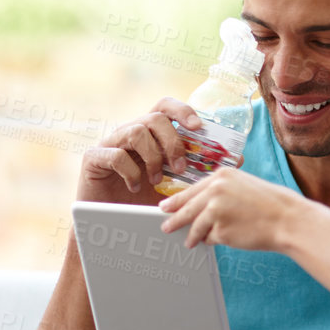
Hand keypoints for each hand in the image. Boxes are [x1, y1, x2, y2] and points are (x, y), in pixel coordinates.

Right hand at [78, 98, 241, 204]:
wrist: (110, 222)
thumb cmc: (145, 200)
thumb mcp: (177, 185)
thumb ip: (201, 170)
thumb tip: (237, 160)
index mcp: (150, 133)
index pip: (166, 107)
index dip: (183, 110)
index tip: (199, 126)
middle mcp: (130, 131)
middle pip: (154, 116)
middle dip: (173, 142)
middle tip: (181, 168)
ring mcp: (110, 142)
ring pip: (136, 131)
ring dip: (153, 157)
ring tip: (157, 180)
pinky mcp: (93, 158)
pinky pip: (115, 154)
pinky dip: (131, 171)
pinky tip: (136, 187)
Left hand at [159, 166, 302, 249]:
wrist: (288, 219)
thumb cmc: (271, 204)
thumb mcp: (244, 185)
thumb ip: (221, 191)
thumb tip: (200, 205)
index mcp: (222, 176)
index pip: (191, 189)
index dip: (176, 200)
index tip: (166, 206)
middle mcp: (215, 191)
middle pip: (186, 208)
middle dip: (174, 219)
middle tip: (166, 226)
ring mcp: (216, 211)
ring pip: (195, 226)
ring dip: (191, 236)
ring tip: (189, 242)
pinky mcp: (220, 231)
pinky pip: (210, 238)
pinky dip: (213, 240)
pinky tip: (223, 239)